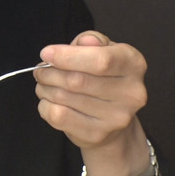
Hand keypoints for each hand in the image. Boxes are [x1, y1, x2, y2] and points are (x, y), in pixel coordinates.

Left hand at [34, 31, 147, 149]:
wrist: (113, 121)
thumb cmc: (102, 77)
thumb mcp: (100, 50)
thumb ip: (90, 41)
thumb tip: (84, 41)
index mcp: (133, 64)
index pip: (100, 60)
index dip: (67, 56)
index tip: (46, 53)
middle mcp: (131, 92)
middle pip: (77, 80)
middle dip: (49, 73)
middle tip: (41, 70)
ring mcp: (116, 117)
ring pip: (64, 97)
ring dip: (45, 88)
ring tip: (45, 84)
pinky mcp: (98, 134)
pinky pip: (58, 116)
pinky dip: (45, 105)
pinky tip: (49, 101)